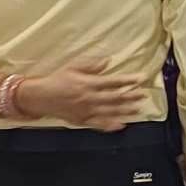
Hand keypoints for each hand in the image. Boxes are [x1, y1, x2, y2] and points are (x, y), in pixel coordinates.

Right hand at [20, 66, 146, 130]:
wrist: (41, 97)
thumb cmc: (57, 80)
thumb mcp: (73, 67)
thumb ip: (91, 65)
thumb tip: (108, 61)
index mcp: (89, 84)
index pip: (113, 82)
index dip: (128, 80)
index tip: (141, 78)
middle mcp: (90, 98)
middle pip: (116, 98)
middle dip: (132, 96)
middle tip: (144, 94)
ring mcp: (87, 111)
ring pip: (111, 112)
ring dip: (126, 111)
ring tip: (139, 109)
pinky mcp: (82, 120)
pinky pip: (99, 124)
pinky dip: (111, 125)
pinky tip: (122, 125)